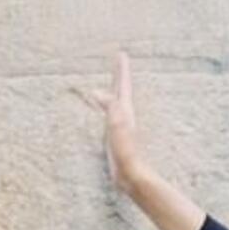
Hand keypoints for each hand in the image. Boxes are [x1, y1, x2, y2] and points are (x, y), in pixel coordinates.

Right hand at [81, 51, 144, 187]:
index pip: (122, 86)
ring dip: (113, 91)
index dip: (121, 70)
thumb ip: (110, 108)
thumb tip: (96, 90)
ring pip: (115, 102)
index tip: (121, 54)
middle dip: (118, 76)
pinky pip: (108, 115)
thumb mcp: (116, 126)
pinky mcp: (115, 137)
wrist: (132, 175)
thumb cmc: (126, 153)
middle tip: (118, 62)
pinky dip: (105, 107)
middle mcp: (124, 116)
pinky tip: (103, 111)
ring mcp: (120, 126)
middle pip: (120, 91)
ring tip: (109, 82)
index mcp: (125, 111)